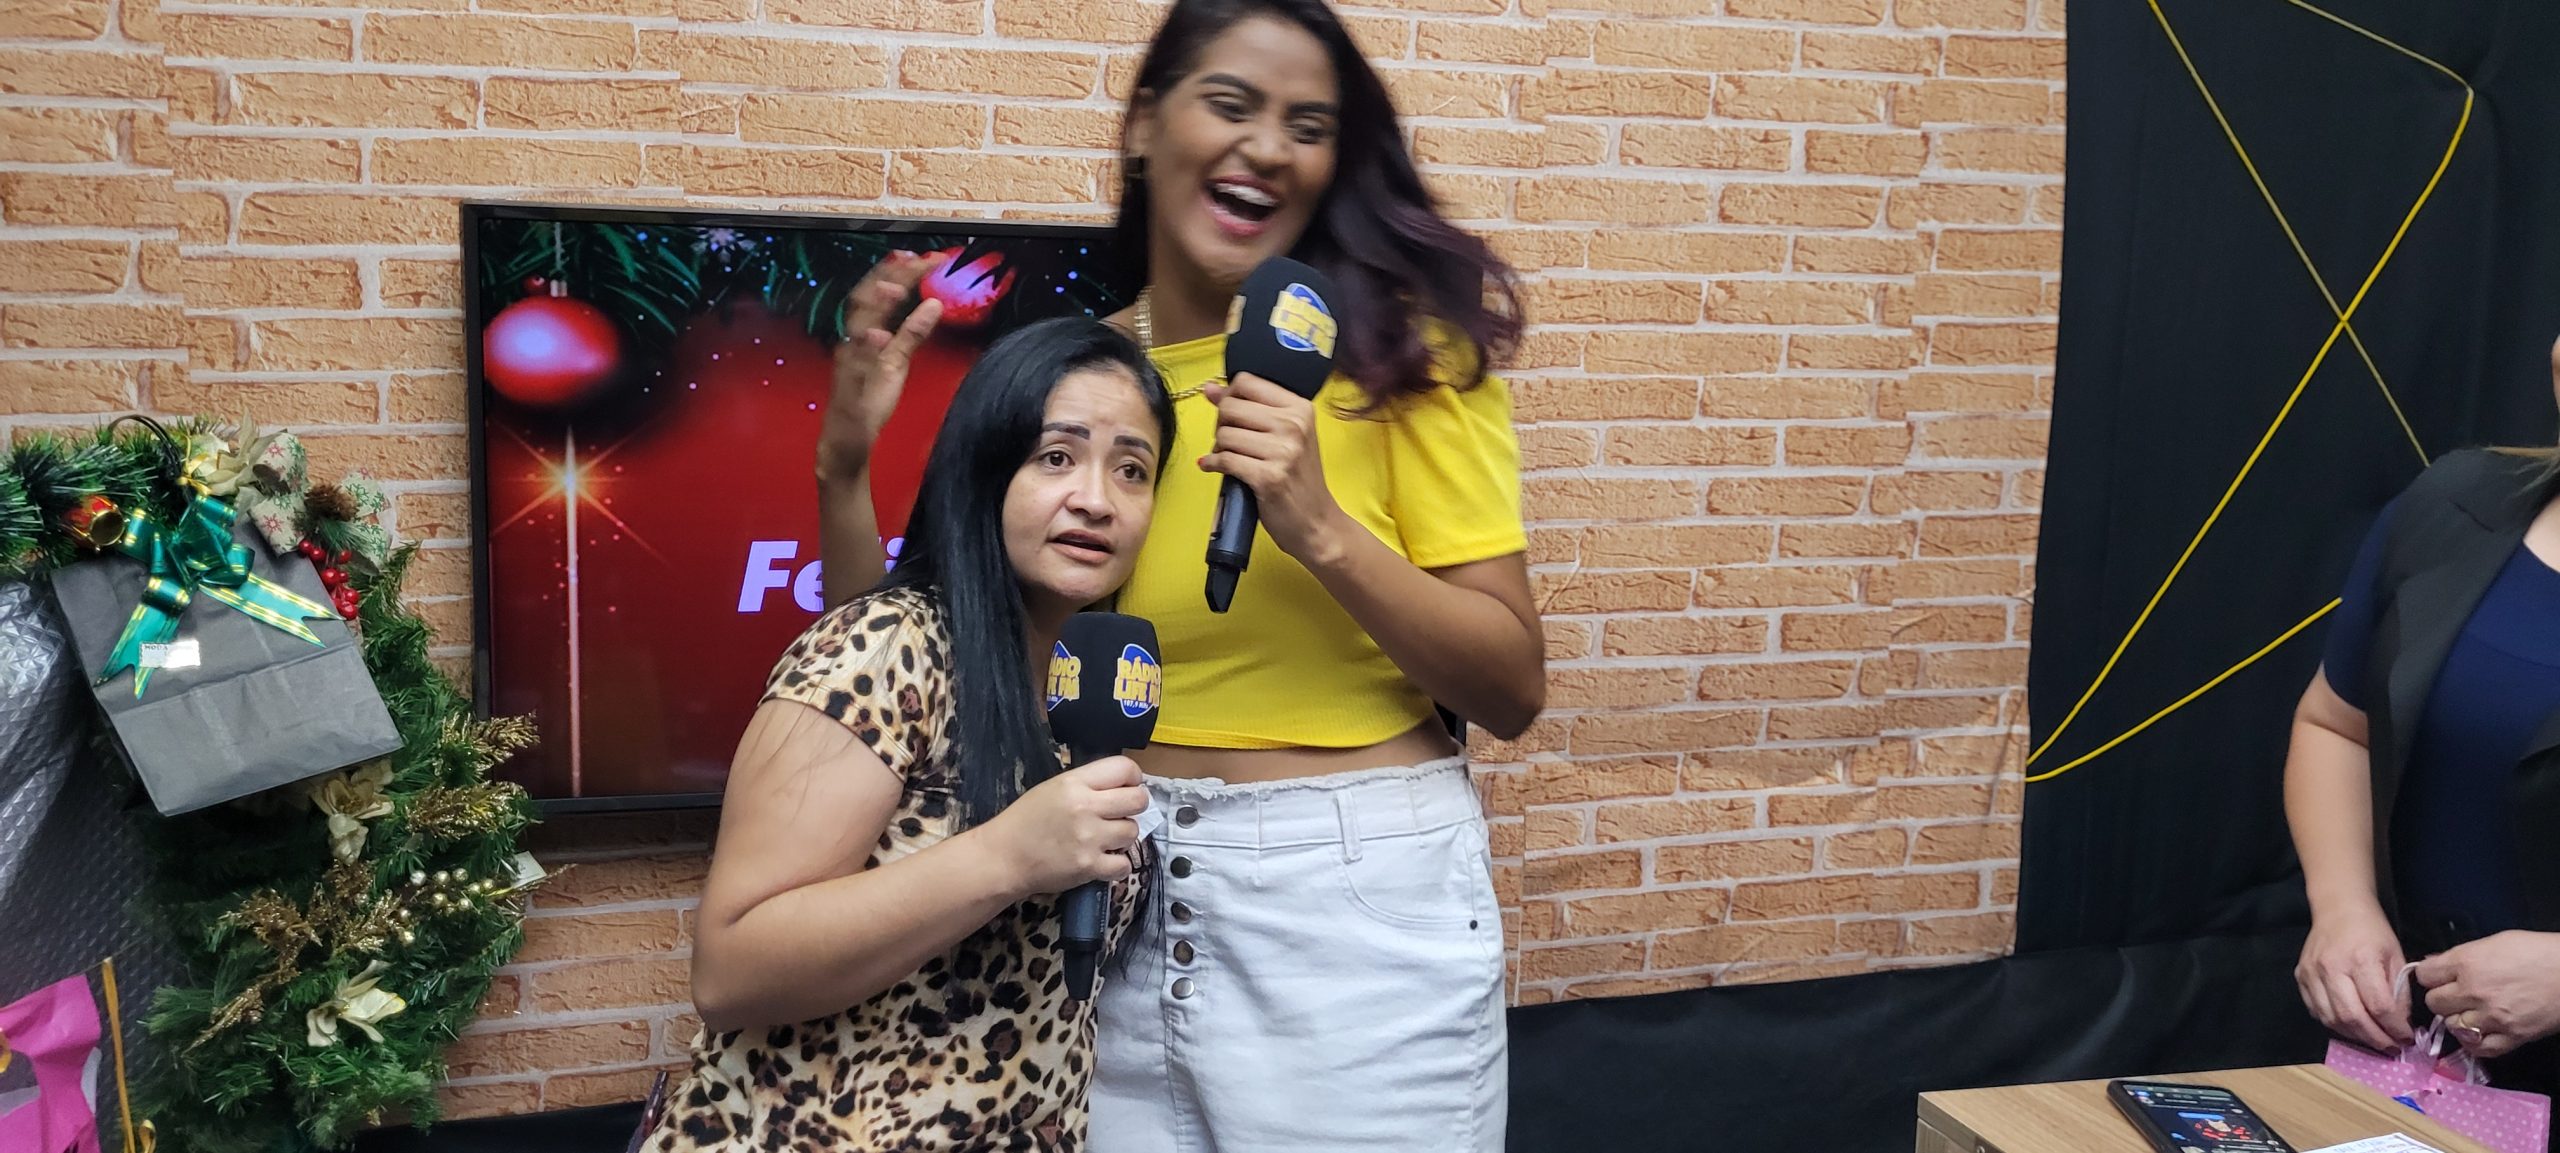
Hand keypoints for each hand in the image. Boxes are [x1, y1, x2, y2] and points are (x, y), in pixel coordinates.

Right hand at [820, 251, 945, 481]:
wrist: (845, 441)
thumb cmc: (867, 399)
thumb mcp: (897, 362)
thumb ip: (912, 333)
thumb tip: (935, 304)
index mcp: (861, 335)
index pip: (877, 296)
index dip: (897, 274)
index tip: (922, 257)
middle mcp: (851, 344)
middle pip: (865, 303)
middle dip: (887, 278)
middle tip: (911, 259)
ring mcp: (848, 366)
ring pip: (856, 330)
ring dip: (874, 308)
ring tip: (894, 287)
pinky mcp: (849, 391)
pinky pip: (855, 369)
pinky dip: (864, 351)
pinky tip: (877, 336)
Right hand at [978, 756, 1146, 896]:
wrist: (1003, 857)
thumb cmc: (1026, 820)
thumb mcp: (1053, 789)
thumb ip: (1087, 784)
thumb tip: (1123, 786)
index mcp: (1075, 783)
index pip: (1125, 768)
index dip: (1132, 778)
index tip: (1126, 788)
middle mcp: (1085, 807)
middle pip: (1138, 800)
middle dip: (1134, 806)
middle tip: (1120, 814)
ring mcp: (1089, 838)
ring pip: (1133, 831)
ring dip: (1123, 836)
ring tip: (1105, 839)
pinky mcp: (1089, 867)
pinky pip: (1125, 865)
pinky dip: (1117, 865)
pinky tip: (1103, 861)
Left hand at [1199, 373, 1344, 561]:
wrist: (1317, 523)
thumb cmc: (1298, 479)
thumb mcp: (1285, 437)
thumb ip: (1250, 410)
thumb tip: (1210, 389)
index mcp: (1299, 408)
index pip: (1247, 382)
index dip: (1229, 397)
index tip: (1231, 415)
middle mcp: (1294, 425)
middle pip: (1231, 406)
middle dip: (1221, 424)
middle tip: (1230, 441)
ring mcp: (1283, 451)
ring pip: (1224, 434)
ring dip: (1218, 448)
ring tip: (1230, 458)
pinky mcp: (1269, 477)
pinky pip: (1224, 460)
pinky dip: (1212, 464)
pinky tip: (1214, 467)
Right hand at [2297, 903, 2411, 1049]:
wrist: (2338, 908)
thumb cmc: (2372, 930)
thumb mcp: (2396, 955)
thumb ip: (2399, 991)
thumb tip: (2400, 1024)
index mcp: (2361, 960)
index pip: (2379, 1006)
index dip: (2395, 1028)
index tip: (2407, 1038)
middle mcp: (2332, 968)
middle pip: (2352, 1017)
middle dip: (2375, 1038)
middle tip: (2391, 1046)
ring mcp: (2311, 974)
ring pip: (2332, 1019)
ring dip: (2355, 1035)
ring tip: (2372, 1038)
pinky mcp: (2300, 977)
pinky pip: (2316, 1011)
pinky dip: (2335, 1024)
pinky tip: (2350, 1024)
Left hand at [2417, 931, 2559, 1057]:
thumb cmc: (2537, 952)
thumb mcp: (2495, 942)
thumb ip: (2461, 954)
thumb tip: (2434, 961)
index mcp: (2468, 963)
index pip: (2424, 975)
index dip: (2431, 975)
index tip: (2440, 977)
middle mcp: (2474, 991)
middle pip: (2434, 1002)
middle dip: (2443, 998)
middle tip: (2457, 995)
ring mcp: (2492, 1017)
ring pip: (2452, 1026)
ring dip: (2458, 1019)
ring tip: (2472, 1012)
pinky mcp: (2511, 1037)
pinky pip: (2478, 1048)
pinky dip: (2474, 1042)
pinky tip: (2479, 1033)